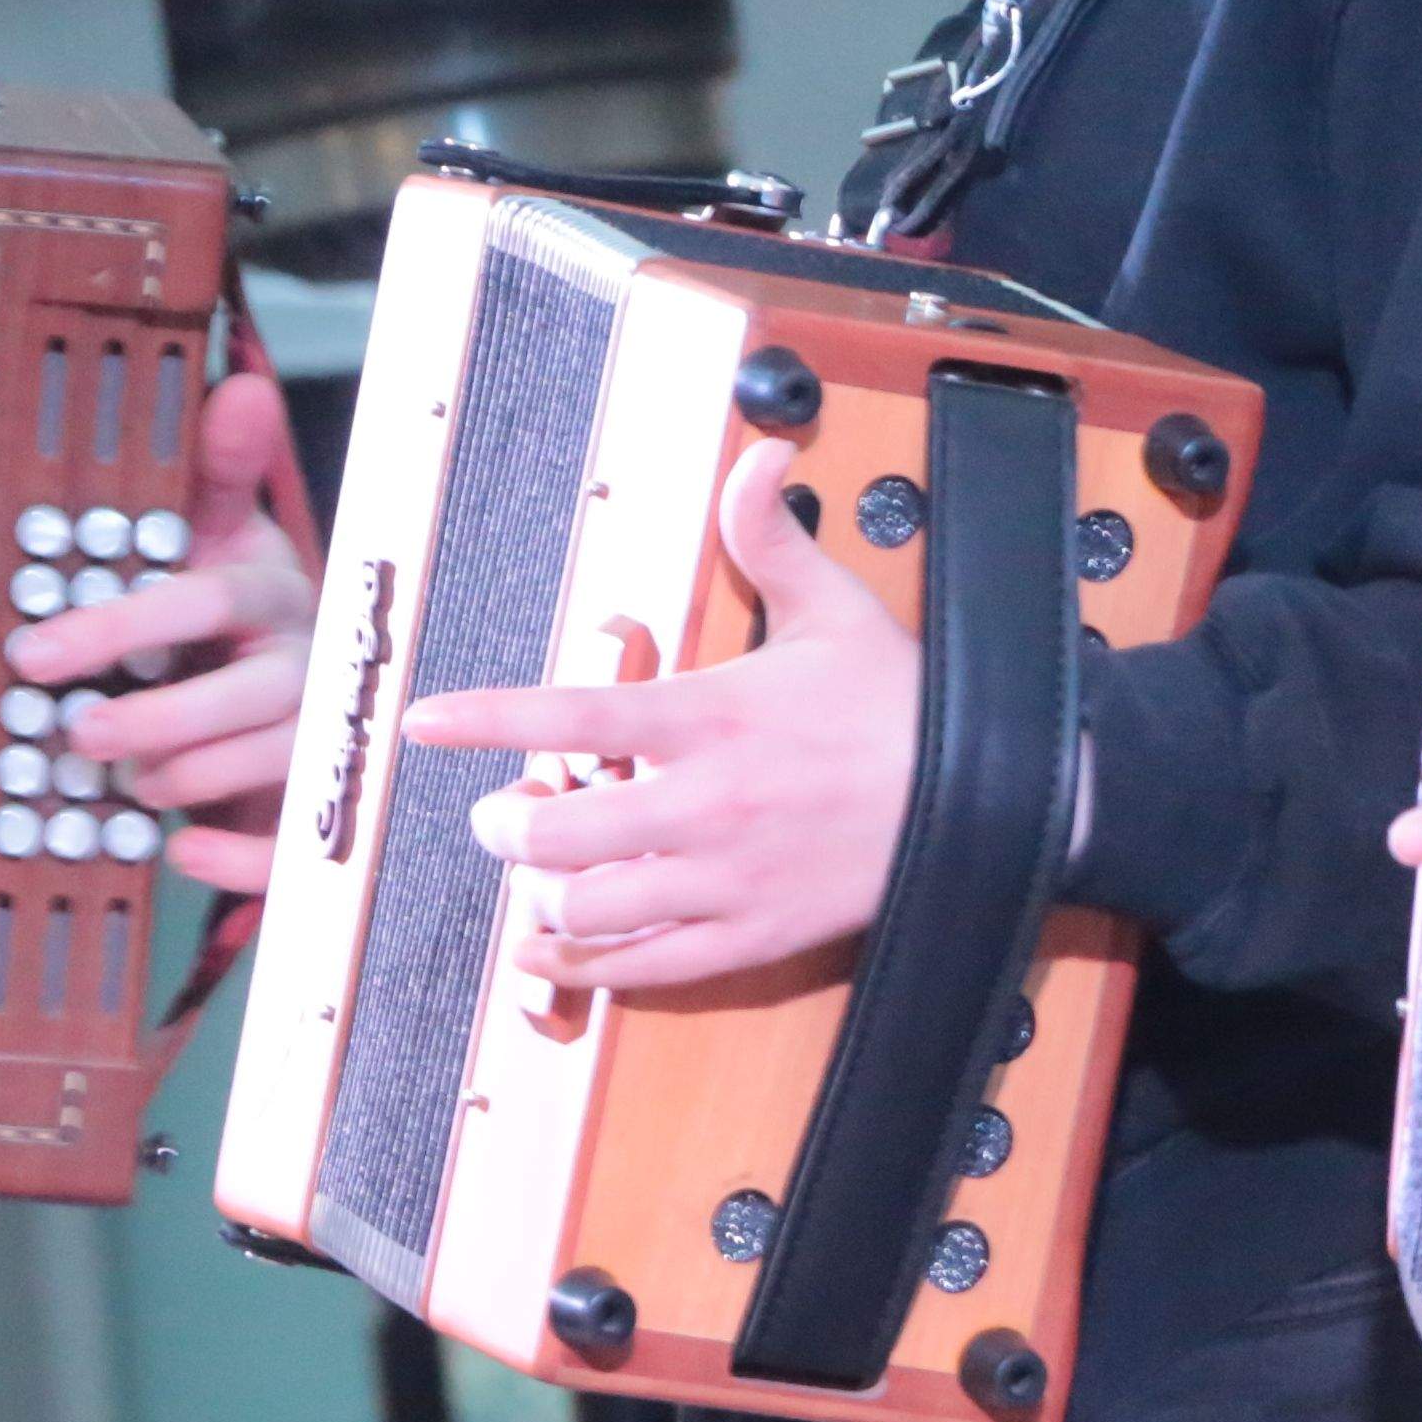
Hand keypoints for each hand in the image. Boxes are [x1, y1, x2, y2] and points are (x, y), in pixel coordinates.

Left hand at [5, 366, 316, 892]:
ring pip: (271, 764)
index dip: (124, 624)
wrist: (306, 696)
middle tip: (76, 730)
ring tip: (125, 779)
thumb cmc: (243, 617)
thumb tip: (240, 385)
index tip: (37, 649)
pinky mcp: (319, 811)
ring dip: (190, 778)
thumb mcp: (228, 538)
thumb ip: (221, 472)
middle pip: (250, 692)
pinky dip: (236, 859)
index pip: (209, 600)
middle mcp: (308, 666)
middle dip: (162, 715)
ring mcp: (321, 740)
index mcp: (275, 595)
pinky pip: (292, 845)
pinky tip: (179, 854)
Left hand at [393, 440, 915, 993]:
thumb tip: (757, 454)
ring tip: (535, 872)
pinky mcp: (753, 936)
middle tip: (497, 814)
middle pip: (560, 832)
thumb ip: (771, 536)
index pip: (573, 714)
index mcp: (713, 715)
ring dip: (542, 892)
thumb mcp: (835, 609)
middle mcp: (707, 802)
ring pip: (592, 905)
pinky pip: (645, 967)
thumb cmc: (903, 706)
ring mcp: (727, 878)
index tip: (426, 721)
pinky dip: (582, 963)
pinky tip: (546, 947)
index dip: (488, 719)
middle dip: (506, 825)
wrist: (996, 796)